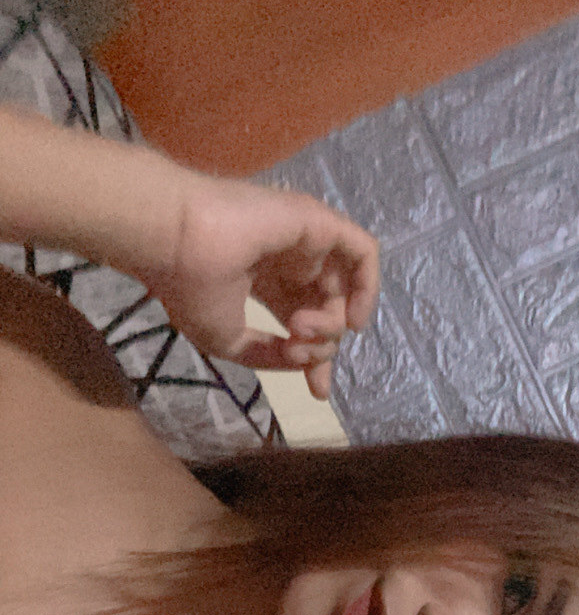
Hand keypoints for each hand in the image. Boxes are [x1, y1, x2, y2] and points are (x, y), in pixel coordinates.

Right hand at [147, 176, 379, 397]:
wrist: (175, 240)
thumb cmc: (191, 286)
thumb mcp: (229, 340)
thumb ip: (269, 355)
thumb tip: (302, 361)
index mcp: (263, 279)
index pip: (304, 318)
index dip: (316, 358)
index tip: (317, 392)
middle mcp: (287, 259)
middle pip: (327, 309)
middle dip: (326, 348)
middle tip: (301, 356)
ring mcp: (303, 239)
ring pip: (342, 289)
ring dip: (331, 324)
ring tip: (302, 331)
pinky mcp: (317, 222)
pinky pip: (363, 253)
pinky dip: (367, 287)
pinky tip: (352, 319)